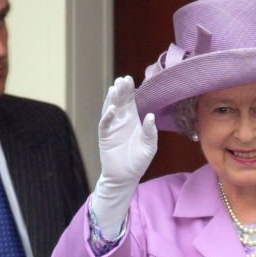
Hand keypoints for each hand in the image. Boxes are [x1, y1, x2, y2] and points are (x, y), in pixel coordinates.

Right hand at [92, 76, 157, 237]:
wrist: (125, 177)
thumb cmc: (138, 162)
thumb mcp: (149, 147)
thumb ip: (151, 132)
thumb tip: (151, 116)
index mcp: (133, 120)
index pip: (131, 101)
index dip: (130, 90)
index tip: (130, 79)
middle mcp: (122, 121)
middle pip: (120, 101)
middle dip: (121, 90)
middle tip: (122, 79)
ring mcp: (112, 127)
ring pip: (111, 109)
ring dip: (112, 99)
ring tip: (115, 88)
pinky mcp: (105, 136)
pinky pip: (105, 123)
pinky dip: (108, 115)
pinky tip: (112, 108)